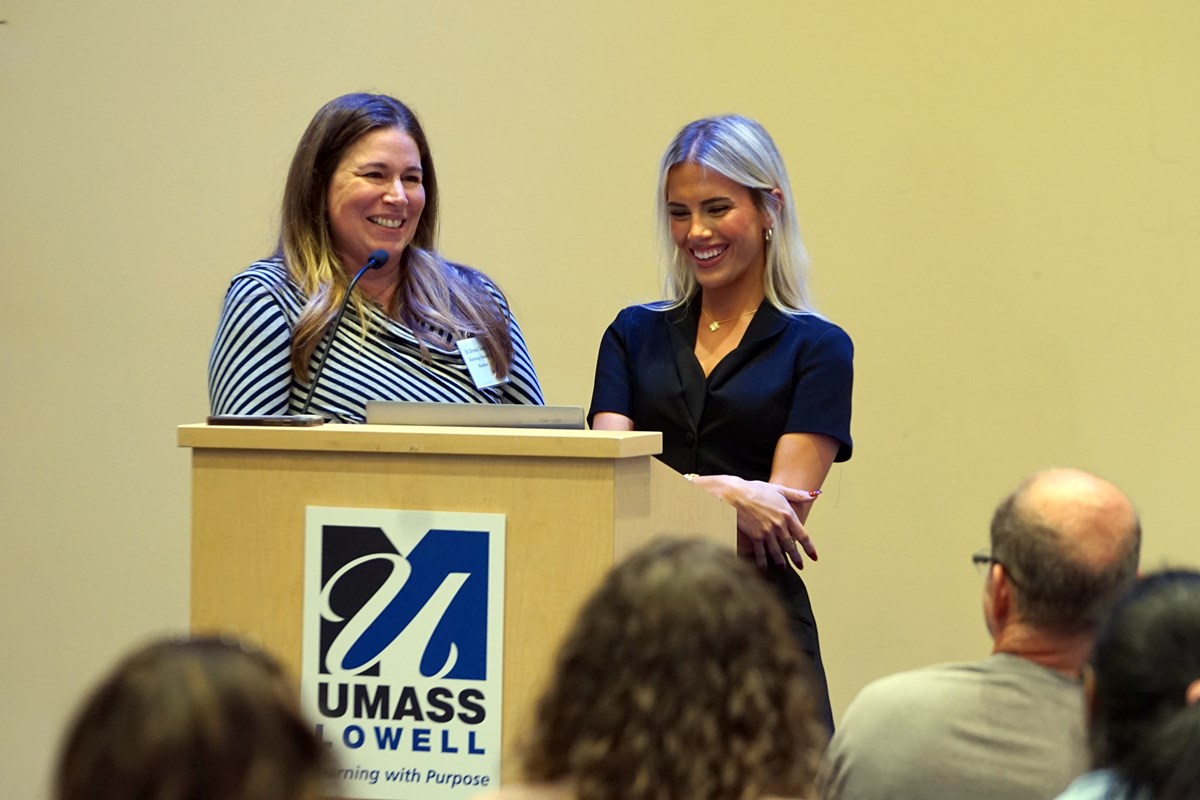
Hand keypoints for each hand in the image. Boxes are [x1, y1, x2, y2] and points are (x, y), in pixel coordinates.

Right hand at [695, 475, 818, 568]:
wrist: (736, 494)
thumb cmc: (757, 490)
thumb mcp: (780, 490)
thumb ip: (798, 495)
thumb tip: (815, 495)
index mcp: (788, 514)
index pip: (803, 536)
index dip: (809, 548)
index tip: (814, 557)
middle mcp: (779, 526)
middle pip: (791, 547)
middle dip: (796, 559)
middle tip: (800, 566)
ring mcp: (767, 532)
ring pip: (777, 552)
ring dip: (781, 562)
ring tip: (783, 568)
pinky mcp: (755, 536)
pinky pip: (761, 552)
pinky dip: (763, 561)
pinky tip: (765, 567)